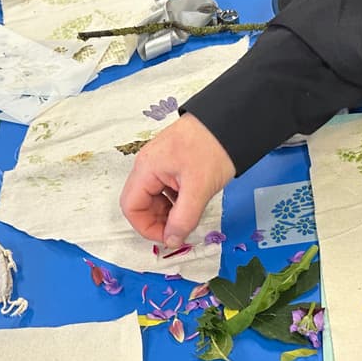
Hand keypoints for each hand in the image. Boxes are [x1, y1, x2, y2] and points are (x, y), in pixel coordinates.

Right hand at [120, 113, 234, 248]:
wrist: (230, 120)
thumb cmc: (212, 148)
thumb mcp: (198, 189)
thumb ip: (183, 219)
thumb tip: (172, 240)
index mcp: (146, 169)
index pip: (131, 207)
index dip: (146, 227)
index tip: (169, 237)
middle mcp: (146, 165)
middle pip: (139, 203)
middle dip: (157, 221)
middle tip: (180, 230)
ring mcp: (158, 163)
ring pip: (152, 197)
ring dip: (167, 212)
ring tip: (188, 215)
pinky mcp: (170, 163)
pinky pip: (163, 189)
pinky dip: (174, 201)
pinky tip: (190, 202)